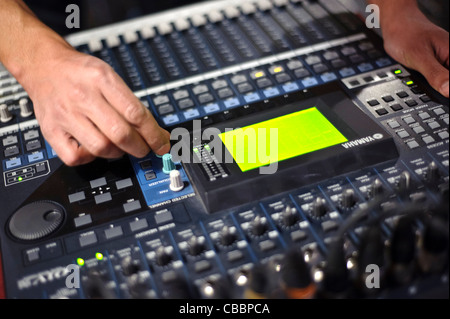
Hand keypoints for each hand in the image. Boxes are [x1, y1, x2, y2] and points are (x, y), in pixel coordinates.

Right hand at [25, 47, 170, 165]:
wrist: (44, 66)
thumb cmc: (80, 73)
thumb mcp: (109, 75)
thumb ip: (131, 103)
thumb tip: (158, 133)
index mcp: (101, 78)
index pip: (135, 113)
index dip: (153, 134)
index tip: (162, 144)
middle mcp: (82, 96)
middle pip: (120, 133)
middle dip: (140, 147)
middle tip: (145, 149)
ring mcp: (65, 115)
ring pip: (101, 147)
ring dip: (118, 153)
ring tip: (120, 147)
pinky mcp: (51, 130)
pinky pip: (75, 157)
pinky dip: (90, 158)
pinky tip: (94, 148)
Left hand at [379, 5, 448, 97]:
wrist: (395, 23)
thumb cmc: (405, 34)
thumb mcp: (419, 58)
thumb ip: (435, 75)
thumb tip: (449, 91)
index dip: (448, 89)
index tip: (440, 93)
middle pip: (449, 81)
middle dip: (441, 87)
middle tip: (424, 81)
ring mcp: (443, 59)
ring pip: (443, 80)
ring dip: (435, 84)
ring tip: (421, 75)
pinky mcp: (435, 61)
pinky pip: (436, 75)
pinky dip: (428, 79)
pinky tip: (421, 76)